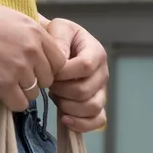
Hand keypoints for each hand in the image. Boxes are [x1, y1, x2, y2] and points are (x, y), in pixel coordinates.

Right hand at [0, 0, 63, 108]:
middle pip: (48, 80)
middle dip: (34, 81)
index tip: (31, 68)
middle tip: (13, 76)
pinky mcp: (2, 83)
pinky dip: (10, 102)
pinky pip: (19, 104)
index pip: (59, 61)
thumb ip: (29, 34)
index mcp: (36, 31)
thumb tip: (42, 51)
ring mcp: (18, 67)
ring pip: (34, 94)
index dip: (46, 68)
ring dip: (20, 92)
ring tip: (1, 80)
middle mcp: (31, 49)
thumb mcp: (9, 17)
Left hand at [44, 17, 107, 132]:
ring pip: (91, 108)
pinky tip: (65, 119)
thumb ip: (59, 40)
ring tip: (56, 96)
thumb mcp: (58, 28)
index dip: (64, 73)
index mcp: (96, 52)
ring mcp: (101, 91)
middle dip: (61, 90)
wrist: (58, 46)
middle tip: (49, 84)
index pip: (85, 66)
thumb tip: (62, 60)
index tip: (49, 71)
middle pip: (85, 90)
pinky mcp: (97, 105)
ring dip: (68, 106)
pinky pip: (97, 121)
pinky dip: (82, 124)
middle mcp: (103, 73)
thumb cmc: (58, 37)